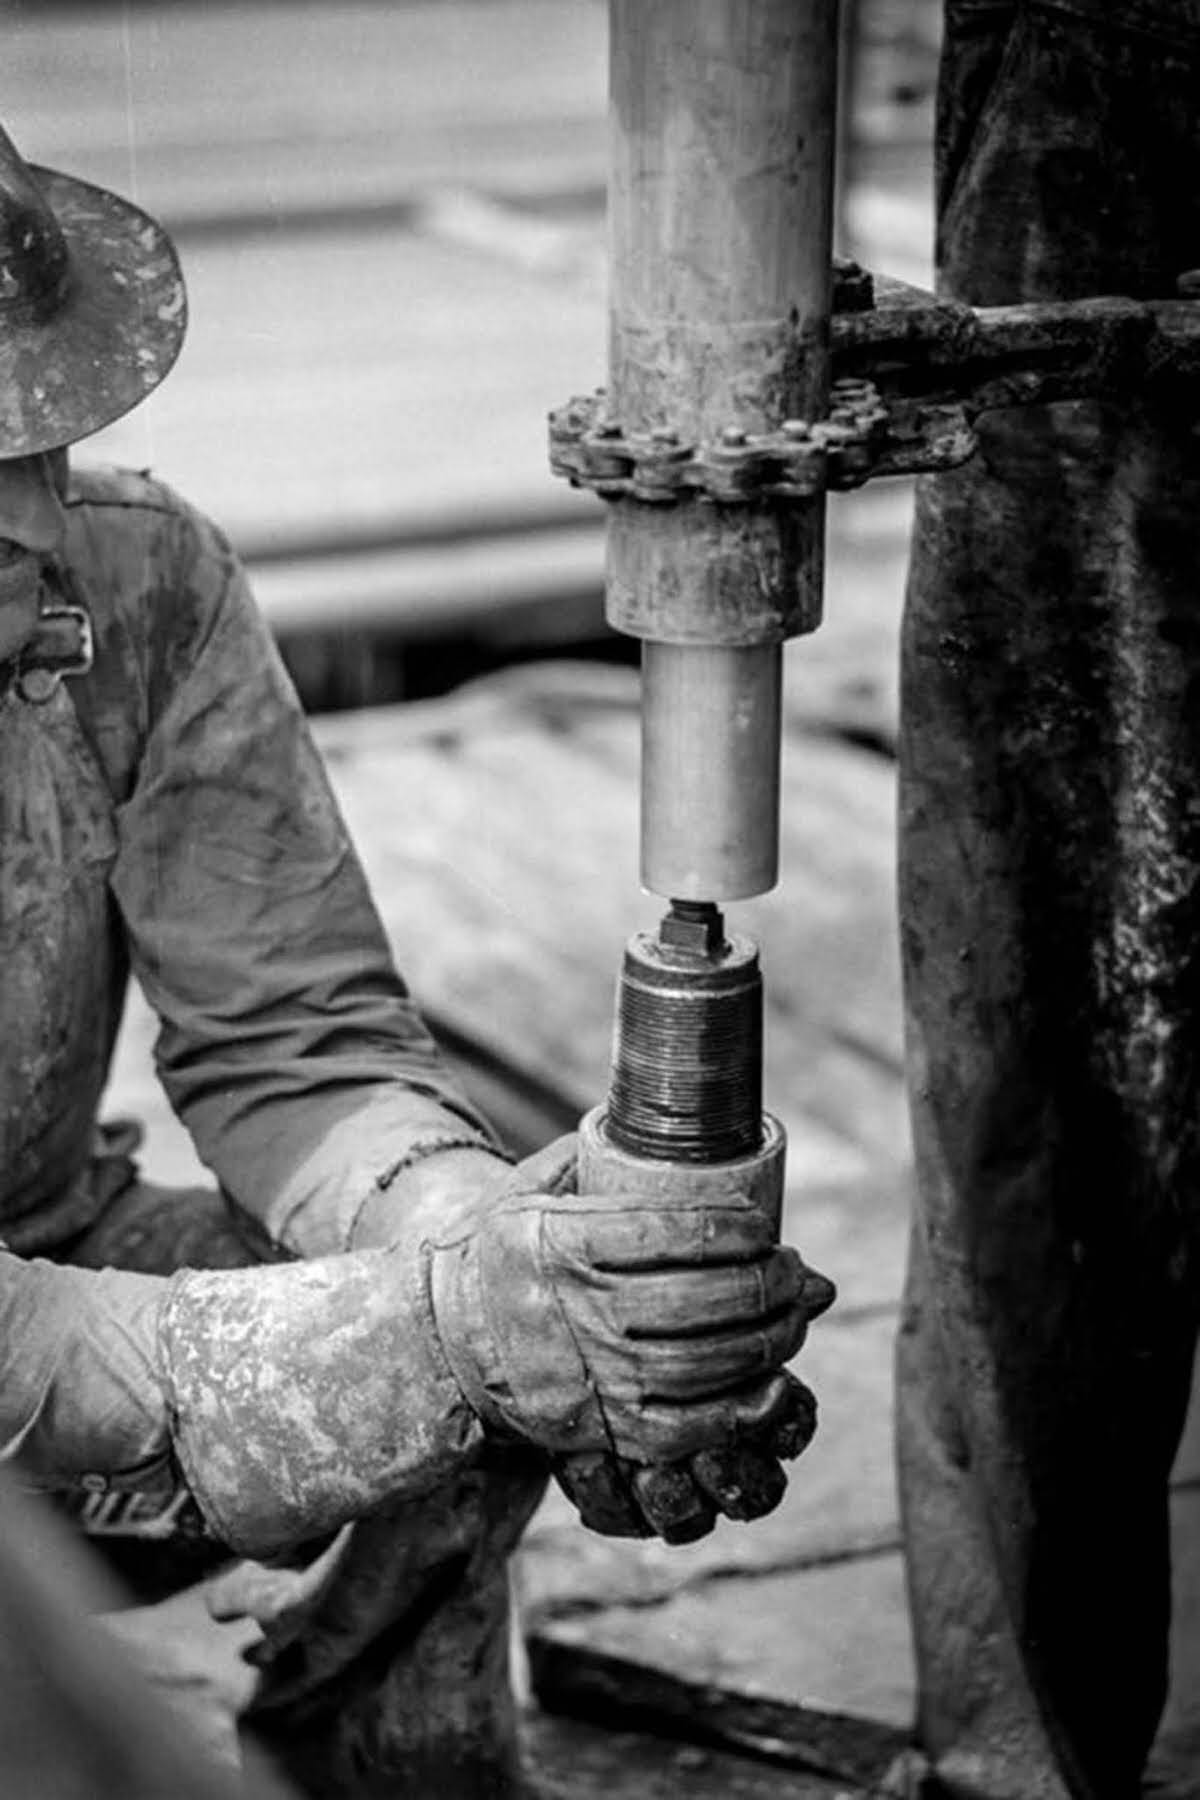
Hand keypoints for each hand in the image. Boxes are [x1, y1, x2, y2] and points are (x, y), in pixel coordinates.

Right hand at [427, 1136, 833, 1502]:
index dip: (733, 1228)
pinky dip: (741, 1410)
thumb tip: (682, 1143)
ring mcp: (588, 1376)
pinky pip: (686, 1430)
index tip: (764, 1225)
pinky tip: (774, 1380)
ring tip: (794, 1315)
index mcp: (557, 1242)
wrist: (445, 1343)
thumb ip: (598, 1158)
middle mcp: (572, 1310)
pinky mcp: (600, 1430)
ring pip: (703, 1364)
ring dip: (768, 1340)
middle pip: (698, 1299)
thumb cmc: (502, 1252)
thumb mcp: (529, 1189)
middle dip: (767, 1284)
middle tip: (794, 1271)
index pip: (667, 1231)